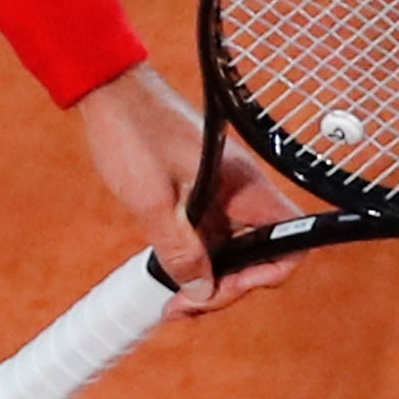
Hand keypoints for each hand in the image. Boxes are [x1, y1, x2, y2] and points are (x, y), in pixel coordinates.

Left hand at [75, 62, 315, 312]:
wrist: (108, 91)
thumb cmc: (134, 134)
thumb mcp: (153, 203)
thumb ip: (180, 251)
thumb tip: (203, 292)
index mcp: (247, 190)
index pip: (290, 244)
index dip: (264, 276)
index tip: (221, 289)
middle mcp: (243, 193)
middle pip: (259, 256)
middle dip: (227, 288)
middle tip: (182, 307)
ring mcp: (222, 194)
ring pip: (232, 250)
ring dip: (207, 279)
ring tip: (171, 301)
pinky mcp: (200, 194)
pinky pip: (210, 236)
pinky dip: (193, 259)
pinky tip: (167, 274)